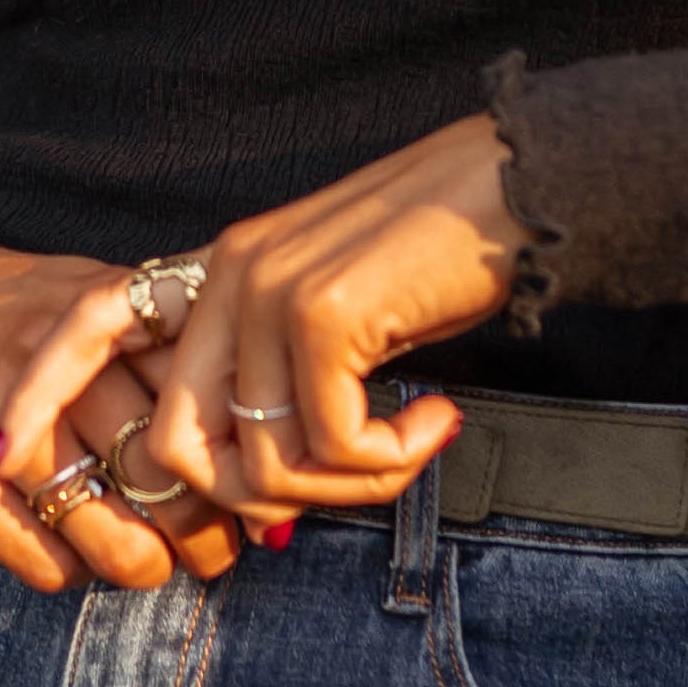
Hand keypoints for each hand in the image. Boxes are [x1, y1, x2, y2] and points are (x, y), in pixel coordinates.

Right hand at [0, 236, 245, 593]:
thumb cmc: (3, 307)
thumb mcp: (85, 295)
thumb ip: (158, 340)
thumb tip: (245, 415)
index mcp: (103, 312)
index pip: (201, 397)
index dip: (237, 452)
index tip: (249, 483)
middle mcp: (57, 364)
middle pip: (165, 471)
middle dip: (206, 529)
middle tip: (218, 549)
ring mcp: (1, 422)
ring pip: (111, 533)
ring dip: (147, 567)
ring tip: (156, 567)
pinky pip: (42, 560)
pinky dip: (76, 574)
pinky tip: (80, 556)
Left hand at [146, 115, 528, 519]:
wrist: (518, 184)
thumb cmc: (446, 251)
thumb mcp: (343, 317)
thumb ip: (294, 388)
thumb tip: (271, 503)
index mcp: (224, 276)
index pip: (169, 421)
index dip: (230, 483)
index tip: (312, 485)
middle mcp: (231, 278)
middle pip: (187, 454)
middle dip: (271, 500)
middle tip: (355, 478)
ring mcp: (271, 292)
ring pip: (269, 463)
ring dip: (353, 483)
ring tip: (414, 444)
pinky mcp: (325, 312)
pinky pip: (335, 443)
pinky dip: (392, 458)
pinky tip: (436, 419)